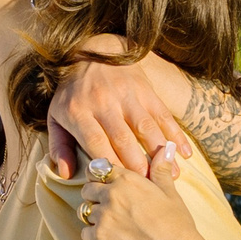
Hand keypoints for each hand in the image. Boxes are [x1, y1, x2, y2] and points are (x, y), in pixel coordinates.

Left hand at [47, 46, 194, 178]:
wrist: (93, 52)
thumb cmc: (72, 94)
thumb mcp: (55, 117)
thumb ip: (59, 147)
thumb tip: (66, 174)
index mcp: (79, 112)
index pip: (96, 142)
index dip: (109, 164)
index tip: (119, 186)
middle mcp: (104, 103)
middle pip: (123, 138)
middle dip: (137, 164)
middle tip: (147, 187)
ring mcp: (127, 96)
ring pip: (146, 127)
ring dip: (160, 152)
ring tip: (170, 175)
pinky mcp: (145, 90)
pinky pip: (163, 114)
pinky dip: (176, 134)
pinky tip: (184, 153)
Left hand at [73, 146, 217, 239]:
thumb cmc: (176, 224)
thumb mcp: (170, 193)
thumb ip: (160, 170)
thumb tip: (165, 148)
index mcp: (127, 180)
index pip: (99, 168)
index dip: (100, 176)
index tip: (105, 182)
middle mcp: (111, 195)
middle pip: (88, 189)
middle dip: (95, 195)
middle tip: (109, 205)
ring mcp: (103, 217)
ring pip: (85, 210)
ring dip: (94, 215)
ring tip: (112, 222)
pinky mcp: (98, 238)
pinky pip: (85, 232)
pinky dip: (93, 235)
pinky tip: (110, 238)